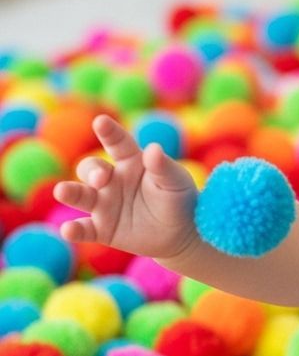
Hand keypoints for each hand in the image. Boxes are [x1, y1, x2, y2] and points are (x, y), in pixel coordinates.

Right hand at [53, 114, 198, 260]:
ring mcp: (104, 203)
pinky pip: (84, 228)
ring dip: (69, 192)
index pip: (117, 142)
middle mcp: (111, 179)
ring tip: (61, 191)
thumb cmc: (178, 199)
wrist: (181, 234)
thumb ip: (162, 167)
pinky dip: (74, 230)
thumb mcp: (175, 182)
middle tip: (101, 178)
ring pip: (80, 195)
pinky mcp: (102, 228)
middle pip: (92, 168)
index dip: (108, 131)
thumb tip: (154, 149)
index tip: (101, 122)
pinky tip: (68, 231)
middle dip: (92, 171)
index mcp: (130, 160)